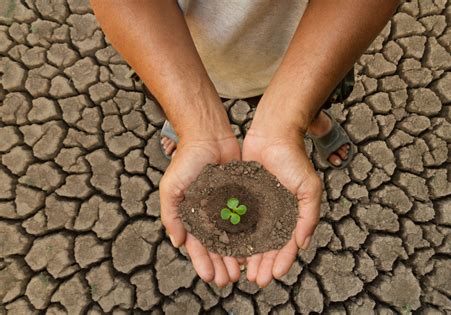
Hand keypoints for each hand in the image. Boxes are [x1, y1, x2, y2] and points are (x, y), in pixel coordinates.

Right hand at [159, 133, 241, 286]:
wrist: (208, 136)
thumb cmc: (186, 160)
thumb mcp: (171, 187)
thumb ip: (171, 214)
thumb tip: (178, 242)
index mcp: (190, 215)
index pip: (196, 245)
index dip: (202, 262)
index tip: (209, 277)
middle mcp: (208, 215)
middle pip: (215, 246)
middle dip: (220, 264)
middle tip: (228, 280)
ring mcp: (225, 207)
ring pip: (232, 238)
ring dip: (235, 255)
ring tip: (242, 271)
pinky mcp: (241, 198)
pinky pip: (246, 220)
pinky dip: (249, 236)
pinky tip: (255, 249)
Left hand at [242, 128, 321, 286]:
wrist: (272, 134)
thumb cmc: (294, 159)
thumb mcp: (309, 188)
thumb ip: (309, 216)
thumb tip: (303, 243)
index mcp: (292, 214)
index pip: (288, 244)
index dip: (283, 260)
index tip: (274, 275)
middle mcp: (274, 214)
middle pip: (268, 246)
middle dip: (263, 264)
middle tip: (255, 280)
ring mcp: (258, 207)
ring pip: (251, 237)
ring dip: (248, 256)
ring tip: (242, 271)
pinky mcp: (242, 198)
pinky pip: (237, 220)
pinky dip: (234, 236)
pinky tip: (228, 249)